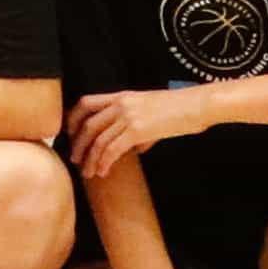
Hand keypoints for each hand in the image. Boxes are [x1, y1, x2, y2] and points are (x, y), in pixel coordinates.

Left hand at [67, 85, 203, 174]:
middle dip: (78, 144)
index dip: (73, 119)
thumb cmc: (179, 109)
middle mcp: (120, 104)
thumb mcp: (151, 111)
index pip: (85, 103)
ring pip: (99, 140)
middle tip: (75, 160)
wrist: (197, 105)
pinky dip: (105, 161)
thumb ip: (138, 128)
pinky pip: (113, 148)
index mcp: (121, 96)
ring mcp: (128, 116)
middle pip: (88, 125)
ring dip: (90, 158)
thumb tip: (135, 149)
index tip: (70, 135)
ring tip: (88, 172)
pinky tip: (103, 171)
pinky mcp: (138, 130)